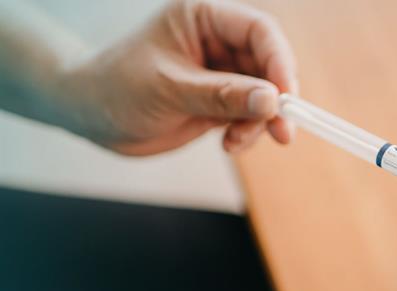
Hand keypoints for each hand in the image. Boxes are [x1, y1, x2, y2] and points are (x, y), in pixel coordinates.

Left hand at [58, 0, 296, 154]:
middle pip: (269, 64)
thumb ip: (222, 95)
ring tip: (237, 142)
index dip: (279, 61)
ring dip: (261, 122)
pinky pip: (250, 116)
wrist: (90, 116)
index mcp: (203, 19)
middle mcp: (218, 43)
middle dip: (277, 99)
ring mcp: (221, 75)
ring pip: (264, 95)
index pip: (258, 31)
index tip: (285, 96)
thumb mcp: (169, 89)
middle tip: (283, 130)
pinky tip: (229, 144)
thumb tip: (271, 101)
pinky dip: (248, 133)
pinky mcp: (221, 103)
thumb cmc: (116, 87)